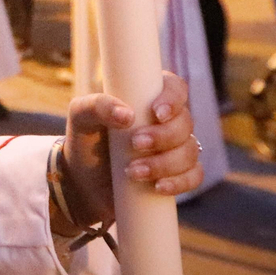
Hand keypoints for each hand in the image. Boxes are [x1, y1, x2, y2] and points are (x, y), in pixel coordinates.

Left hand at [60, 72, 200, 226]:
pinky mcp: (177, 174)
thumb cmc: (85, 139)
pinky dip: (180, 182)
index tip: (157, 113)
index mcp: (148, 97)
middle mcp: (167, 121)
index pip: (175, 87)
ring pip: (191, 151)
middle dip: (163, 136)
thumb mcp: (81, 117)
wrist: (84, 181)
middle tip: (135, 144)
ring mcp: (175, 148)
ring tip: (133, 172)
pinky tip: (158, 187)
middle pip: (185, 122)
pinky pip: (195, 176)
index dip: (173, 99)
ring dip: (165, 163)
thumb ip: (98, 106)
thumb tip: (127, 115)